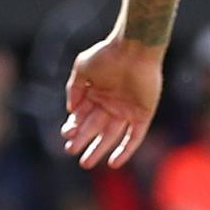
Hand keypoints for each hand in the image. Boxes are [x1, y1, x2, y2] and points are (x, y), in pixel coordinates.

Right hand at [60, 33, 163, 169]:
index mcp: (96, 94)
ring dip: (98, 149)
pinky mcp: (143, 114)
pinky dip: (125, 150)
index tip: (66, 134)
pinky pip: (134, 137)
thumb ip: (74, 89)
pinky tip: (113, 162)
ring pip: (111, 136)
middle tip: (71, 151)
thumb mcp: (83, 68)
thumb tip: (70, 111)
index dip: (74, 127)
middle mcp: (111, 105)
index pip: (83, 116)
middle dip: (82, 141)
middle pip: (95, 128)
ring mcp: (127, 110)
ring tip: (85, 162)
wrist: (135, 47)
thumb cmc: (107, 54)